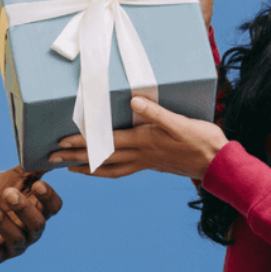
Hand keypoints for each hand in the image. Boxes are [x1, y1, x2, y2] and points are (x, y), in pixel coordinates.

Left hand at [0, 174, 61, 265]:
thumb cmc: (4, 193)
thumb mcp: (16, 179)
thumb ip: (30, 170)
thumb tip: (44, 158)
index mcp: (41, 210)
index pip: (54, 207)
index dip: (49, 197)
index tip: (38, 184)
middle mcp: (32, 230)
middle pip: (37, 224)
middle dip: (24, 209)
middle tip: (9, 193)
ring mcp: (16, 245)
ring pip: (16, 238)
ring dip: (1, 220)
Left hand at [51, 96, 227, 180]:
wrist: (218, 163)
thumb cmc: (202, 140)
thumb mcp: (180, 123)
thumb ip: (156, 113)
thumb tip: (133, 101)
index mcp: (144, 142)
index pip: (106, 143)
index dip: (82, 143)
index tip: (60, 143)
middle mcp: (141, 155)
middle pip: (101, 158)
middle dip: (75, 158)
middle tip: (51, 160)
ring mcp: (146, 162)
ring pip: (109, 168)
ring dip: (87, 168)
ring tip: (69, 169)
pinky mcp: (152, 164)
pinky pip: (122, 170)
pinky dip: (107, 170)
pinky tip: (103, 168)